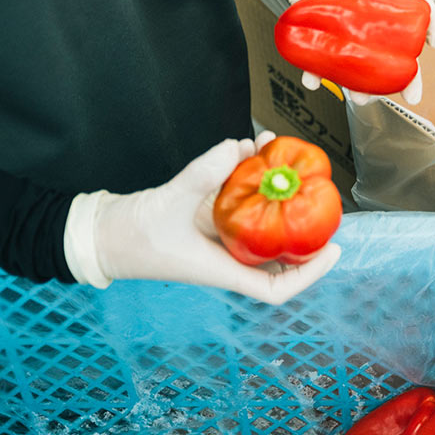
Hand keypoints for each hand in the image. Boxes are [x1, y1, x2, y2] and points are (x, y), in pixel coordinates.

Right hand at [63, 133, 340, 304]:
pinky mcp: (209, 219)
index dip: (310, 274)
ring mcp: (220, 239)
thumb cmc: (132, 234)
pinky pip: (239, 202)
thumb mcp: (169, 203)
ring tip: (276, 148)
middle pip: (279, 250)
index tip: (334, 249)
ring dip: (272, 188)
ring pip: (260, 219)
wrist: (100, 234)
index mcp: (224, 270)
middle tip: (314, 185)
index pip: (277, 288)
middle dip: (300, 217)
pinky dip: (246, 177)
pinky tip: (247, 149)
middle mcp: (228, 258)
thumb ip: (202, 174)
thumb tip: (236, 147)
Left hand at [259, 0, 434, 104]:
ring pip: (359, 59)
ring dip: (362, 83)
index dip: (433, 25)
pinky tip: (312, 81)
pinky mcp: (314, 24)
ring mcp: (341, 21)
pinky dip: (315, 71)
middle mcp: (366, 9)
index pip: (418, 8)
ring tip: (360, 100)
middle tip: (410, 96)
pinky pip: (318, 55)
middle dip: (406, 74)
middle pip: (394, 47)